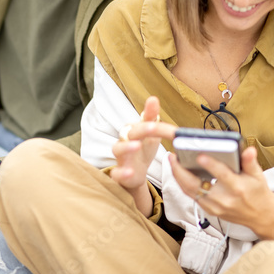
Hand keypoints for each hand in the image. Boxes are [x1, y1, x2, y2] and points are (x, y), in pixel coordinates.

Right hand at [111, 96, 175, 216]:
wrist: (135, 175)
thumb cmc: (142, 151)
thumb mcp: (151, 134)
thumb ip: (151, 118)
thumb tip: (153, 98)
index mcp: (132, 131)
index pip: (141, 123)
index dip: (148, 118)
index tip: (156, 111)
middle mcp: (124, 142)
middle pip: (129, 133)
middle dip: (141, 129)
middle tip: (152, 127)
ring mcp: (121, 158)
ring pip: (118, 149)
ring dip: (127, 147)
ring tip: (137, 146)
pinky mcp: (119, 174)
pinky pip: (117, 173)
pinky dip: (122, 172)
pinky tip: (130, 172)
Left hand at [167, 146, 273, 238]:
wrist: (261, 217)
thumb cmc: (258, 193)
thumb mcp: (258, 175)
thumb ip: (250, 162)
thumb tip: (248, 150)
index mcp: (237, 188)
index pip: (222, 175)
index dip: (210, 165)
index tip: (199, 155)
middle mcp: (223, 199)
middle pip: (196, 185)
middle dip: (180, 171)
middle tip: (172, 156)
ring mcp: (214, 206)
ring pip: (189, 191)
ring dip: (178, 176)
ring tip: (172, 161)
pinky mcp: (209, 210)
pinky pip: (191, 195)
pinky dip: (183, 183)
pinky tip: (179, 172)